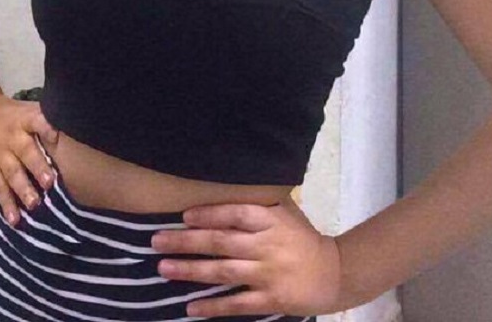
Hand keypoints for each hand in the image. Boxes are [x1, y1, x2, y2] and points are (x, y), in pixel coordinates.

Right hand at [0, 93, 58, 225]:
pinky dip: (6, 204)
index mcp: (25, 119)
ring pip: (12, 173)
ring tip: (34, 204)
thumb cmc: (15, 115)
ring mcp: (0, 155)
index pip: (36, 120)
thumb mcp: (30, 110)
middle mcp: (13, 137)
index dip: (46, 128)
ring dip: (23, 190)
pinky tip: (14, 220)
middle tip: (49, 183)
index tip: (56, 136)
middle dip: (37, 167)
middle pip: (25, 151)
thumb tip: (76, 130)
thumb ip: (48, 121)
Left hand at [151, 197, 340, 317]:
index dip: (209, 214)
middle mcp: (267, 245)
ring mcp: (268, 274)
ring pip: (224, 272)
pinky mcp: (271, 300)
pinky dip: (214, 305)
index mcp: (270, 220)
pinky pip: (238, 303)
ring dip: (192, 270)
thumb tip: (219, 185)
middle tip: (156, 241)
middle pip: (222, 242)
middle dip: (187, 242)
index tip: (183, 216)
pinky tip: (191, 307)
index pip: (235, 214)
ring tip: (163, 268)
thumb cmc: (300, 237)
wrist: (334, 272)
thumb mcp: (284, 211)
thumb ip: (256, 204)